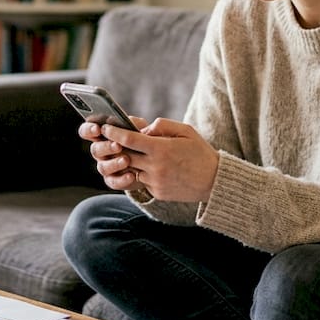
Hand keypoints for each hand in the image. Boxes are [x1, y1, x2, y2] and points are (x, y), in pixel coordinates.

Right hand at [80, 117, 148, 191]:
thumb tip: (134, 123)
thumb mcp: (142, 129)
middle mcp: (101, 152)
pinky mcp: (114, 181)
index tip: (98, 128)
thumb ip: (137, 124)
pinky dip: (122, 179)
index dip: (89, 129)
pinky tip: (132, 175)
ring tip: (127, 160)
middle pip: (95, 149)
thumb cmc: (143, 141)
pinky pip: (114, 182)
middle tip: (118, 145)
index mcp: (102, 135)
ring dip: (114, 163)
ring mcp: (106, 167)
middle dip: (106, 147)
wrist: (153, 163)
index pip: (86, 131)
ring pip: (103, 167)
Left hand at [100, 118, 219, 202]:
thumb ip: (162, 125)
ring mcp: (155, 182)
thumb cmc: (200, 152)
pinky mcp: (157, 193)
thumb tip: (143, 130)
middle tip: (112, 140)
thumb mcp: (185, 131)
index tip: (105, 127)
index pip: (129, 140)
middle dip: (117, 147)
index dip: (114, 133)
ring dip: (132, 161)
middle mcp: (155, 167)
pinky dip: (144, 173)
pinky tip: (157, 168)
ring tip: (141, 154)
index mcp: (161, 149)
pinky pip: (143, 181)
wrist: (214, 181)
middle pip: (125, 156)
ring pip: (132, 169)